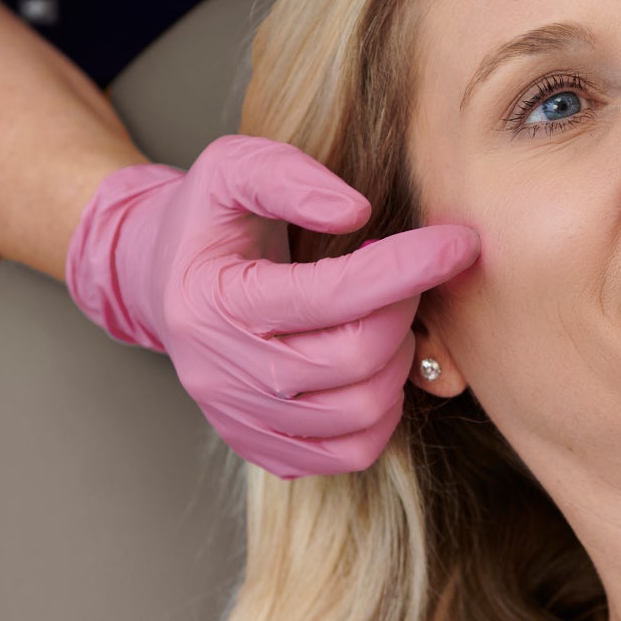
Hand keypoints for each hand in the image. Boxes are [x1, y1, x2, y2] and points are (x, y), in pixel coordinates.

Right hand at [66, 136, 479, 476]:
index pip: (331, 294)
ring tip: (388, 316)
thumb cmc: (210, 217)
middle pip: (352, 360)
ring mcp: (238, 418)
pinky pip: (347, 454)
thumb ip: (289, 176)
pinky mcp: (259, 447)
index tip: (459, 242)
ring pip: (358, 414)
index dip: (408, 267)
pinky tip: (376, 366)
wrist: (161, 278)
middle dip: (402, 311)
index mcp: (213, 301)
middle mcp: (221, 372)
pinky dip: (382, 414)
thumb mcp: (232, 167)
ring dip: (398, 360)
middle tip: (408, 276)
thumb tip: (357, 212)